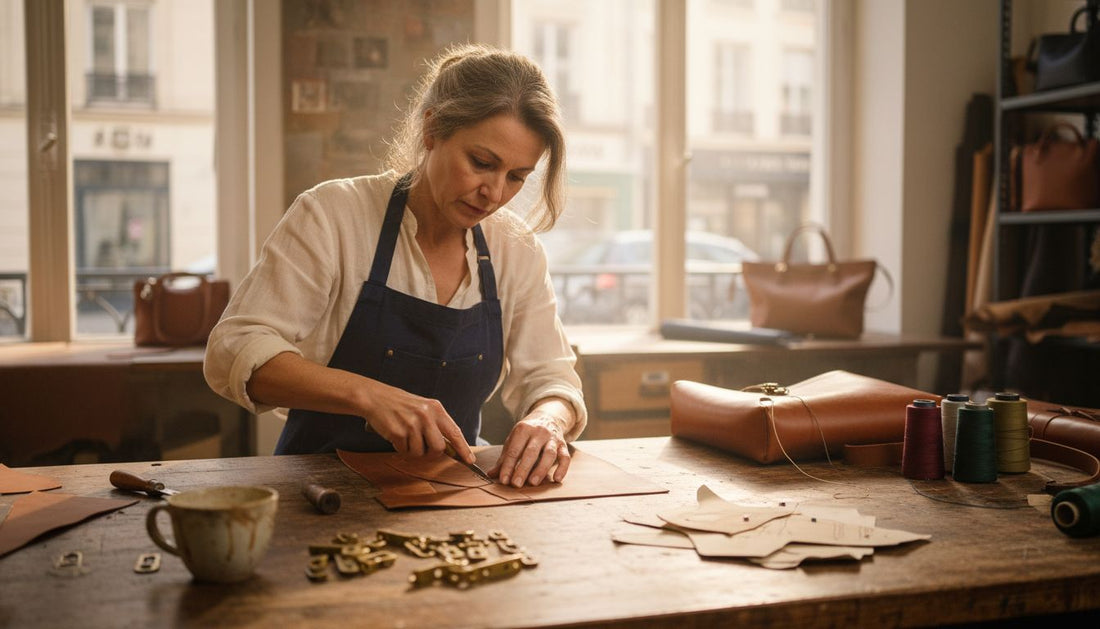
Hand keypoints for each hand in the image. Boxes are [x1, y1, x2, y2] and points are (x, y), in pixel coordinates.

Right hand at [359, 379, 474, 462]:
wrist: (375, 398)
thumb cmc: (400, 404)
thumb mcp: (423, 408)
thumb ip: (436, 424)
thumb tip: (449, 447)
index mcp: (436, 408)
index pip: (454, 432)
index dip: (463, 448)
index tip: (470, 460)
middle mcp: (426, 415)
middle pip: (439, 448)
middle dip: (431, 454)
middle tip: (423, 449)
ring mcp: (412, 424)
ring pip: (420, 452)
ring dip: (412, 450)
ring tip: (405, 437)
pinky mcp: (398, 432)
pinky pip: (404, 451)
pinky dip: (400, 448)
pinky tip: (396, 435)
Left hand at [489, 406, 571, 486]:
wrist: (547, 417)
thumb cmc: (527, 434)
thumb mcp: (513, 440)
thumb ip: (504, 458)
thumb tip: (491, 474)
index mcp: (523, 429)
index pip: (514, 450)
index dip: (508, 466)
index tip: (504, 480)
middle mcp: (539, 432)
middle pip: (531, 452)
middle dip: (523, 469)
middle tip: (516, 484)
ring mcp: (552, 438)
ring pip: (549, 454)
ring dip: (541, 469)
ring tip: (533, 483)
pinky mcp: (563, 444)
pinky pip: (565, 457)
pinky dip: (562, 468)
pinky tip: (556, 479)